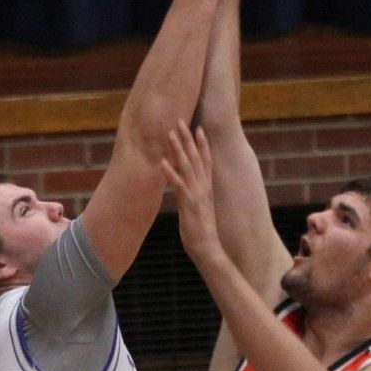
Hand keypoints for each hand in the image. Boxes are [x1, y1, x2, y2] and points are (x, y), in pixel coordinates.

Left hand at [161, 120, 222, 266]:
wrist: (208, 248)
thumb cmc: (202, 232)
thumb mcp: (198, 209)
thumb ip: (195, 196)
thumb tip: (188, 190)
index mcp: (207, 188)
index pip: (206, 161)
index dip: (203, 144)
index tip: (199, 128)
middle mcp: (204, 188)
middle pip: (196, 158)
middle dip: (188, 139)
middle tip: (180, 121)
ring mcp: (197, 194)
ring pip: (187, 166)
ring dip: (178, 149)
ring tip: (170, 134)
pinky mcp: (188, 204)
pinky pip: (178, 185)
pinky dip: (170, 172)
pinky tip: (162, 162)